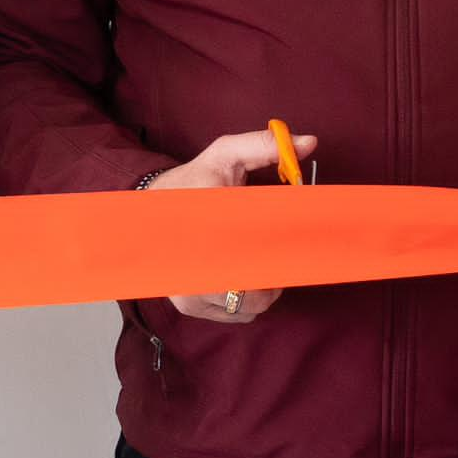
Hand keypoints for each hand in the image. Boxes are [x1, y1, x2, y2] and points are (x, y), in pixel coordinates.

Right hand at [148, 128, 315, 322]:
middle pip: (259, 287)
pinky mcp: (189, 306)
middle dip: (276, 271)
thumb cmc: (193, 180)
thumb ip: (264, 146)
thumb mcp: (226, 154)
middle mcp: (196, 263)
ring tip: (259, 261)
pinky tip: (242, 275)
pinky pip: (236, 314)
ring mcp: (190, 288)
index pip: (260, 249)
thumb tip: (308, 143)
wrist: (149, 208)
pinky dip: (247, 302)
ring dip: (264, 288)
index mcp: (209, 220)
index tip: (297, 243)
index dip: (285, 251)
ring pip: (250, 305)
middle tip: (280, 253)